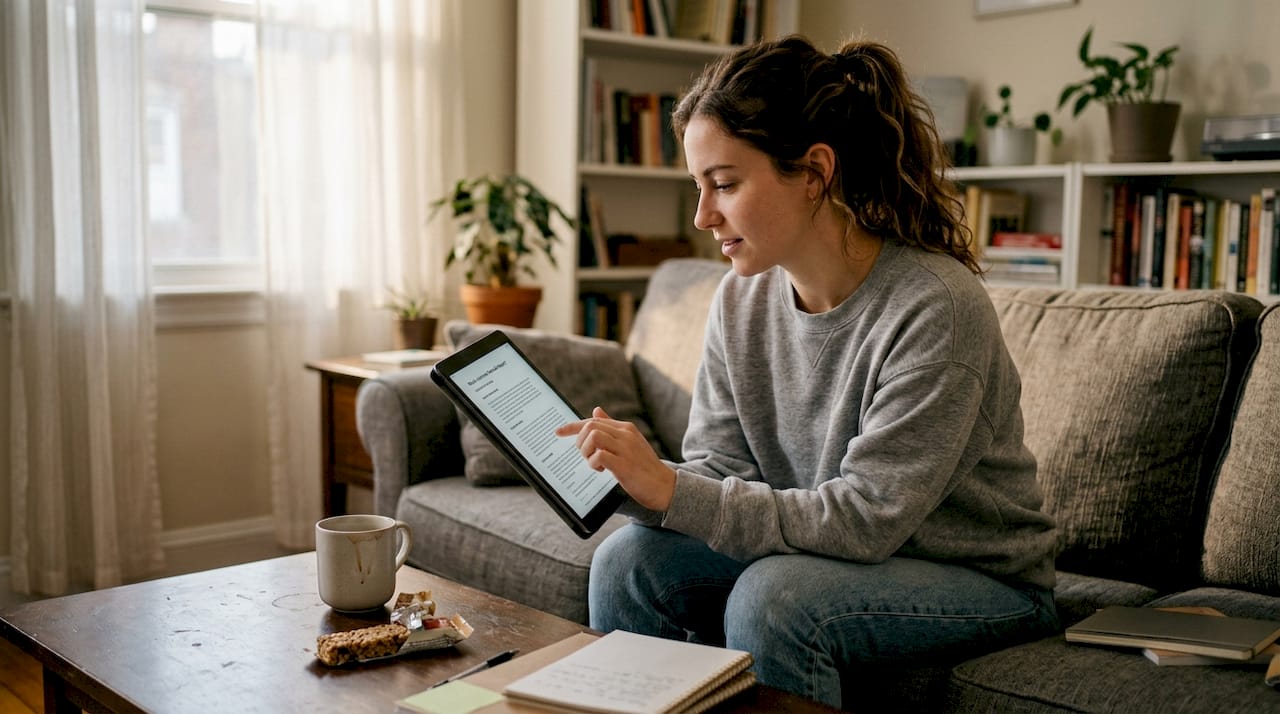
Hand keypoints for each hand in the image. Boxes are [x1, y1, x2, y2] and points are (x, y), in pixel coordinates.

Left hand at [555, 407, 676, 511]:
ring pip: (593, 437)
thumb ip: (612, 427)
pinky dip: (593, 463)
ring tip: (594, 464)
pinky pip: (599, 456)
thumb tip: (596, 411)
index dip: (572, 426)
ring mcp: (626, 449)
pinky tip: (600, 471)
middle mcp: (626, 434)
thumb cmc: (644, 467)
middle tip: (586, 456)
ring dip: (586, 452)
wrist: (665, 486)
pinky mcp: (624, 465)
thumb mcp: (629, 443)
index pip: (593, 420)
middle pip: (590, 426)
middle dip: (579, 441)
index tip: (558, 432)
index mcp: (626, 428)